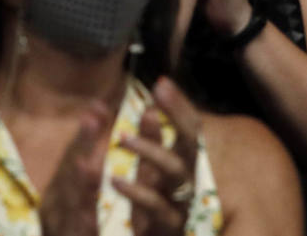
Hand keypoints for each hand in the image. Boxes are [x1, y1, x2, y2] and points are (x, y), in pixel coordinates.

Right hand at [39, 103, 108, 235]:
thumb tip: (94, 123)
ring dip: (79, 184)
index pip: (70, 158)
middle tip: (94, 117)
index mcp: (57, 196)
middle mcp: (53, 211)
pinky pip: (77, 234)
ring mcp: (59, 230)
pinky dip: (82, 225)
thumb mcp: (76, 204)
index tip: (100, 105)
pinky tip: (90, 218)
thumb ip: (85, 170)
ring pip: (70, 206)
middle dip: (81, 146)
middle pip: (68, 175)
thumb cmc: (72, 232)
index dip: (84, 133)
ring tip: (90, 161)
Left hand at [112, 78, 202, 235]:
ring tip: (123, 137)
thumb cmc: (154, 209)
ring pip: (176, 172)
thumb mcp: (151, 172)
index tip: (161, 83)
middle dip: (176, 116)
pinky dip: (137, 192)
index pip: (190, 129)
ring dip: (151, 151)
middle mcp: (190, 181)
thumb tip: (150, 105)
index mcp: (185, 164)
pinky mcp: (169, 227)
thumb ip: (152, 141)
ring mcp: (182, 204)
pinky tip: (115, 180)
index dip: (179, 106)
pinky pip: (157, 207)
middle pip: (190, 144)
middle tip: (150, 101)